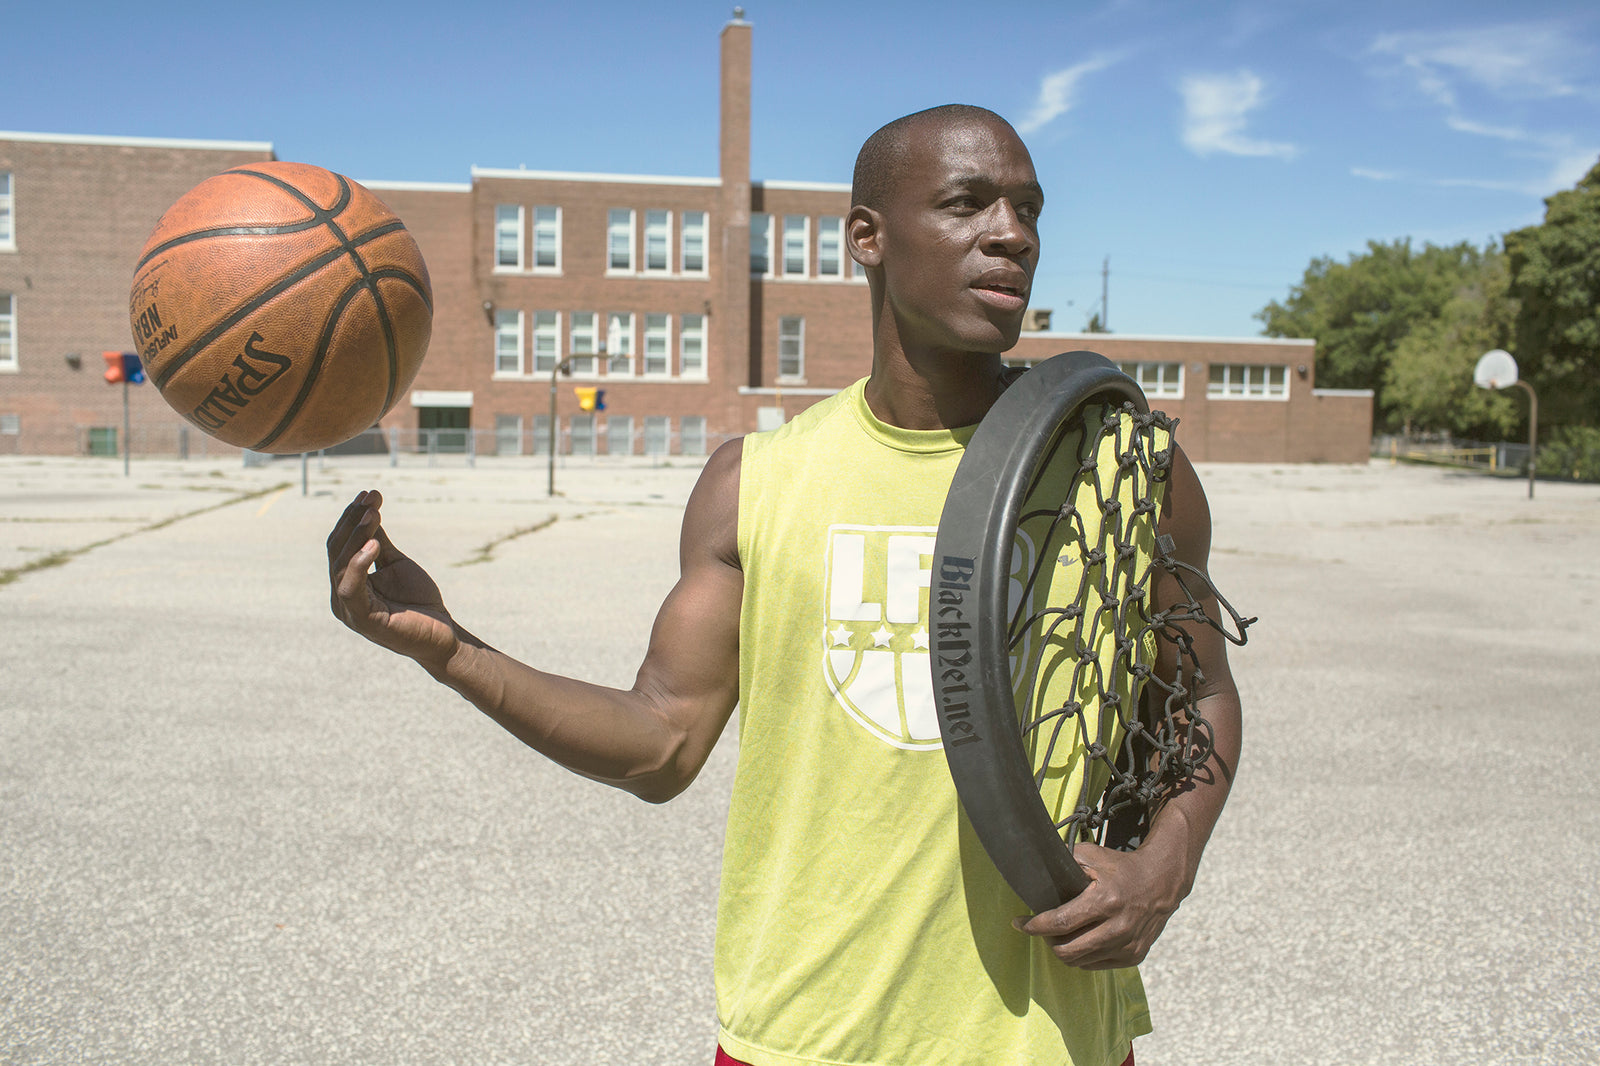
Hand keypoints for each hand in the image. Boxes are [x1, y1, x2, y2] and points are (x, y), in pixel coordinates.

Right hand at [327, 489, 458, 668]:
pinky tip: (374, 545)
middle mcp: (341, 595)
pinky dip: (359, 564)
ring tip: (373, 514)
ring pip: (341, 565)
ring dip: (357, 536)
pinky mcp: (361, 619)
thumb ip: (378, 542)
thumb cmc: (418, 601)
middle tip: (371, 498)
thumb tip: (368, 511)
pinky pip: (350, 588)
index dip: (351, 517)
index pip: (340, 544)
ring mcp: (348, 609)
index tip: (369, 493)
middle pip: (337, 550)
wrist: (441, 634)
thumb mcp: (396, 563)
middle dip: (353, 521)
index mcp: (346, 581)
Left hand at [1011, 839, 1187, 969]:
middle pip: (1066, 950)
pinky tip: (1078, 940)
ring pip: (1079, 962)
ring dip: (1062, 949)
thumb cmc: (1121, 867)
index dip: (1034, 925)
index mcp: (1105, 901)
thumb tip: (1033, 865)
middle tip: (1039, 929)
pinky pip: (1095, 965)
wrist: (1162, 882)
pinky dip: (1082, 956)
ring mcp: (1127, 945)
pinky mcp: (1134, 956)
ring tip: (1057, 934)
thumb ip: (1064, 861)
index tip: (1018, 922)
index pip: (1060, 922)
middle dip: (1045, 941)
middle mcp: (1117, 927)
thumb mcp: (1092, 856)